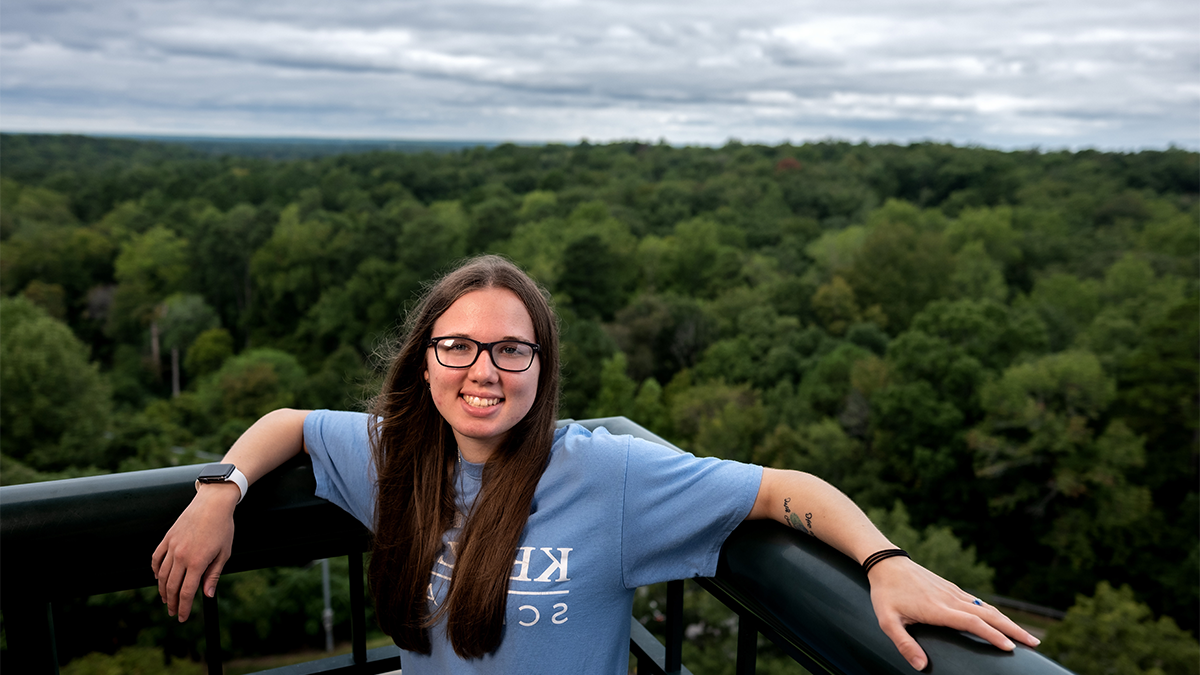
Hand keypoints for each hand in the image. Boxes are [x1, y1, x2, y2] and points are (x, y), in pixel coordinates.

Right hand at [150, 484, 238, 621]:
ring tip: (166, 598)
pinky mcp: (167, 538)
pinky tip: (158, 578)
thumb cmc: (222, 527)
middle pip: (171, 586)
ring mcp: (171, 547)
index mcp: (197, 562)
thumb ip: (213, 575)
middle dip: (171, 603)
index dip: (183, 607)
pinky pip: (156, 558)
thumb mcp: (224, 553)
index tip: (181, 617)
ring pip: (161, 575)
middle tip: (172, 612)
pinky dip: (155, 571)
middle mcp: (181, 556)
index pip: (186, 592)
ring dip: (162, 590)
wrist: (212, 503)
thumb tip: (207, 595)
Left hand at [867, 557, 1039, 669]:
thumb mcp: (887, 621)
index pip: (972, 623)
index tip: (1010, 647)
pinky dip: (994, 612)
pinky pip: (978, 601)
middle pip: (988, 615)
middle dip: (1013, 629)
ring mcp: (952, 592)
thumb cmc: (886, 593)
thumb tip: (921, 666)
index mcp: (938, 609)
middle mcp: (950, 599)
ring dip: (1007, 621)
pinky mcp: (951, 588)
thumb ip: (904, 644)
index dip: (992, 635)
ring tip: (1026, 635)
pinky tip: (1001, 619)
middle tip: (1034, 643)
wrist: (886, 563)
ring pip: (986, 607)